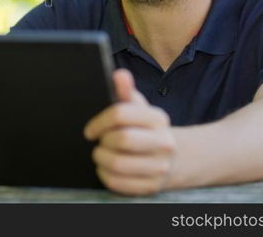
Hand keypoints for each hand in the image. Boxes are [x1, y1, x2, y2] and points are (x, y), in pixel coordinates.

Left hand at [83, 68, 175, 194]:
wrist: (172, 157)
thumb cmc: (145, 129)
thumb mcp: (138, 108)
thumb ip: (126, 91)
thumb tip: (119, 74)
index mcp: (157, 118)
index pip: (120, 113)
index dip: (99, 122)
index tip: (90, 130)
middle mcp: (163, 142)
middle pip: (120, 139)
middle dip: (103, 141)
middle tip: (100, 142)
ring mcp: (160, 167)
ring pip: (117, 164)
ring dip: (101, 159)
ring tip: (102, 154)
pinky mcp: (151, 187)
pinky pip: (118, 183)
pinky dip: (105, 175)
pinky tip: (107, 168)